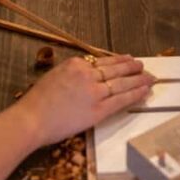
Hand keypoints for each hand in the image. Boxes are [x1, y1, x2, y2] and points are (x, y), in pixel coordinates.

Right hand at [16, 55, 153, 146]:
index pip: (103, 61)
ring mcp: (94, 92)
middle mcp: (87, 74)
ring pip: (121, 83)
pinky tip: (144, 91)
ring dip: (138, 80)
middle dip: (132, 68)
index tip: (128, 59)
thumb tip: (86, 76)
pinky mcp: (97, 110)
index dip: (118, 61)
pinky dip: (134, 95)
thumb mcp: (54, 76)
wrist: (30, 119)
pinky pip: (120, 100)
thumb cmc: (36, 102)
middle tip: (143, 66)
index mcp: (75, 64)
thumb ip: (72, 74)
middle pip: (115, 70)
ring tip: (150, 77)